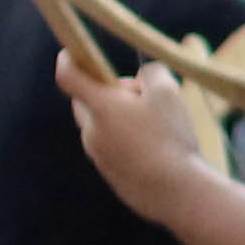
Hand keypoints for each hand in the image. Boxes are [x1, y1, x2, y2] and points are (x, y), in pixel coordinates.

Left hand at [57, 54, 209, 219]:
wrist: (175, 192)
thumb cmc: (170, 138)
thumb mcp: (169, 93)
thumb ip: (152, 74)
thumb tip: (144, 78)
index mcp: (101, 106)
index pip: (69, 76)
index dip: (69, 60)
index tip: (72, 53)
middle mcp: (92, 130)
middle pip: (87, 101)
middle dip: (108, 93)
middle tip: (142, 96)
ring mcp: (99, 154)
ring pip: (102, 126)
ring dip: (122, 119)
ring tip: (160, 127)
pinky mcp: (110, 174)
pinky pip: (114, 148)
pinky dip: (130, 143)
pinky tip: (160, 150)